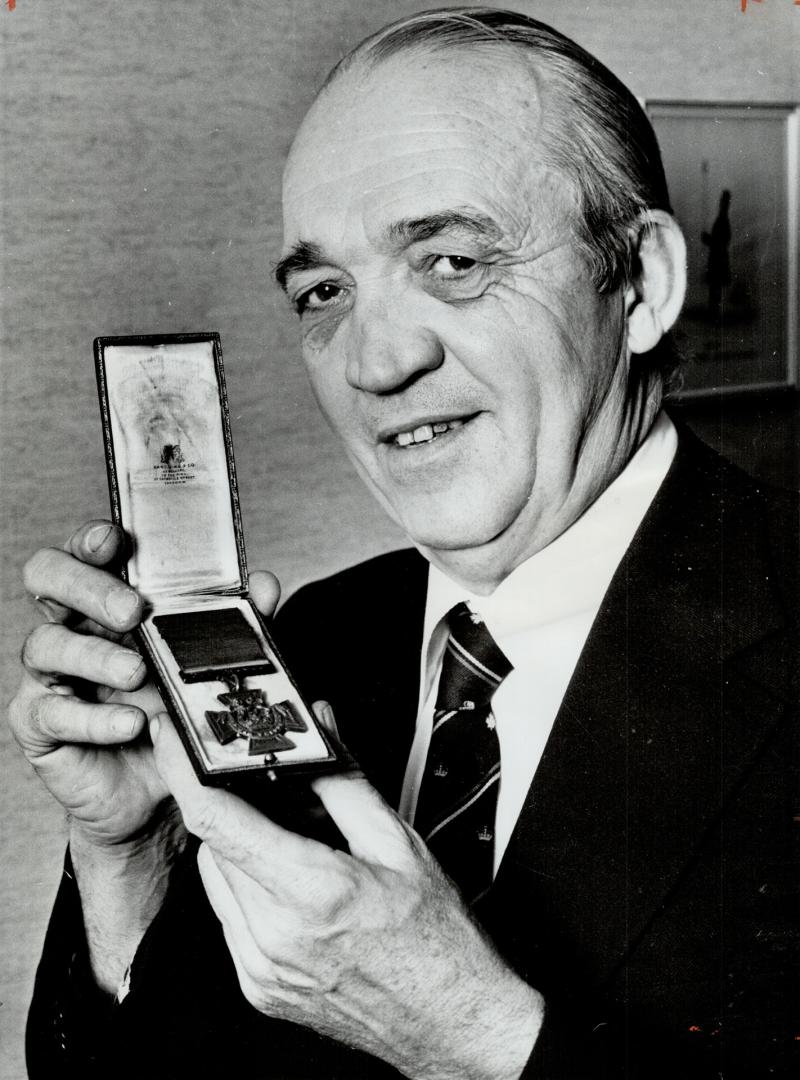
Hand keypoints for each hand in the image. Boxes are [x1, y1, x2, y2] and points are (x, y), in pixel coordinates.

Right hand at [9, 519, 281, 847]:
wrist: (154, 792)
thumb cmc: (171, 713)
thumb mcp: (206, 666)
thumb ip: (232, 623)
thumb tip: (264, 585)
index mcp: (106, 600)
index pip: (85, 551)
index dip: (92, 538)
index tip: (116, 539)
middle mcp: (71, 625)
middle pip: (47, 578)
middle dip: (88, 586)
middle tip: (132, 611)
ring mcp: (50, 673)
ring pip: (46, 644)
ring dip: (96, 656)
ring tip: (137, 673)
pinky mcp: (39, 722)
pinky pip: (50, 712)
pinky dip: (94, 717)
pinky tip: (130, 723)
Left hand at [151, 711, 542, 1079]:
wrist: (450, 1020)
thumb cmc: (436, 941)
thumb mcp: (397, 842)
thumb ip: (345, 779)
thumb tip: (319, 728)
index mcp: (310, 893)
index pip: (215, 819)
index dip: (184, 770)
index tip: (173, 738)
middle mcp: (273, 937)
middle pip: (213, 843)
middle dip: (233, 803)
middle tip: (271, 785)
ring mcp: (260, 969)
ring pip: (215, 878)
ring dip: (239, 844)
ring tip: (295, 837)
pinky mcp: (258, 987)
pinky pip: (229, 916)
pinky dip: (248, 885)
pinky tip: (292, 879)